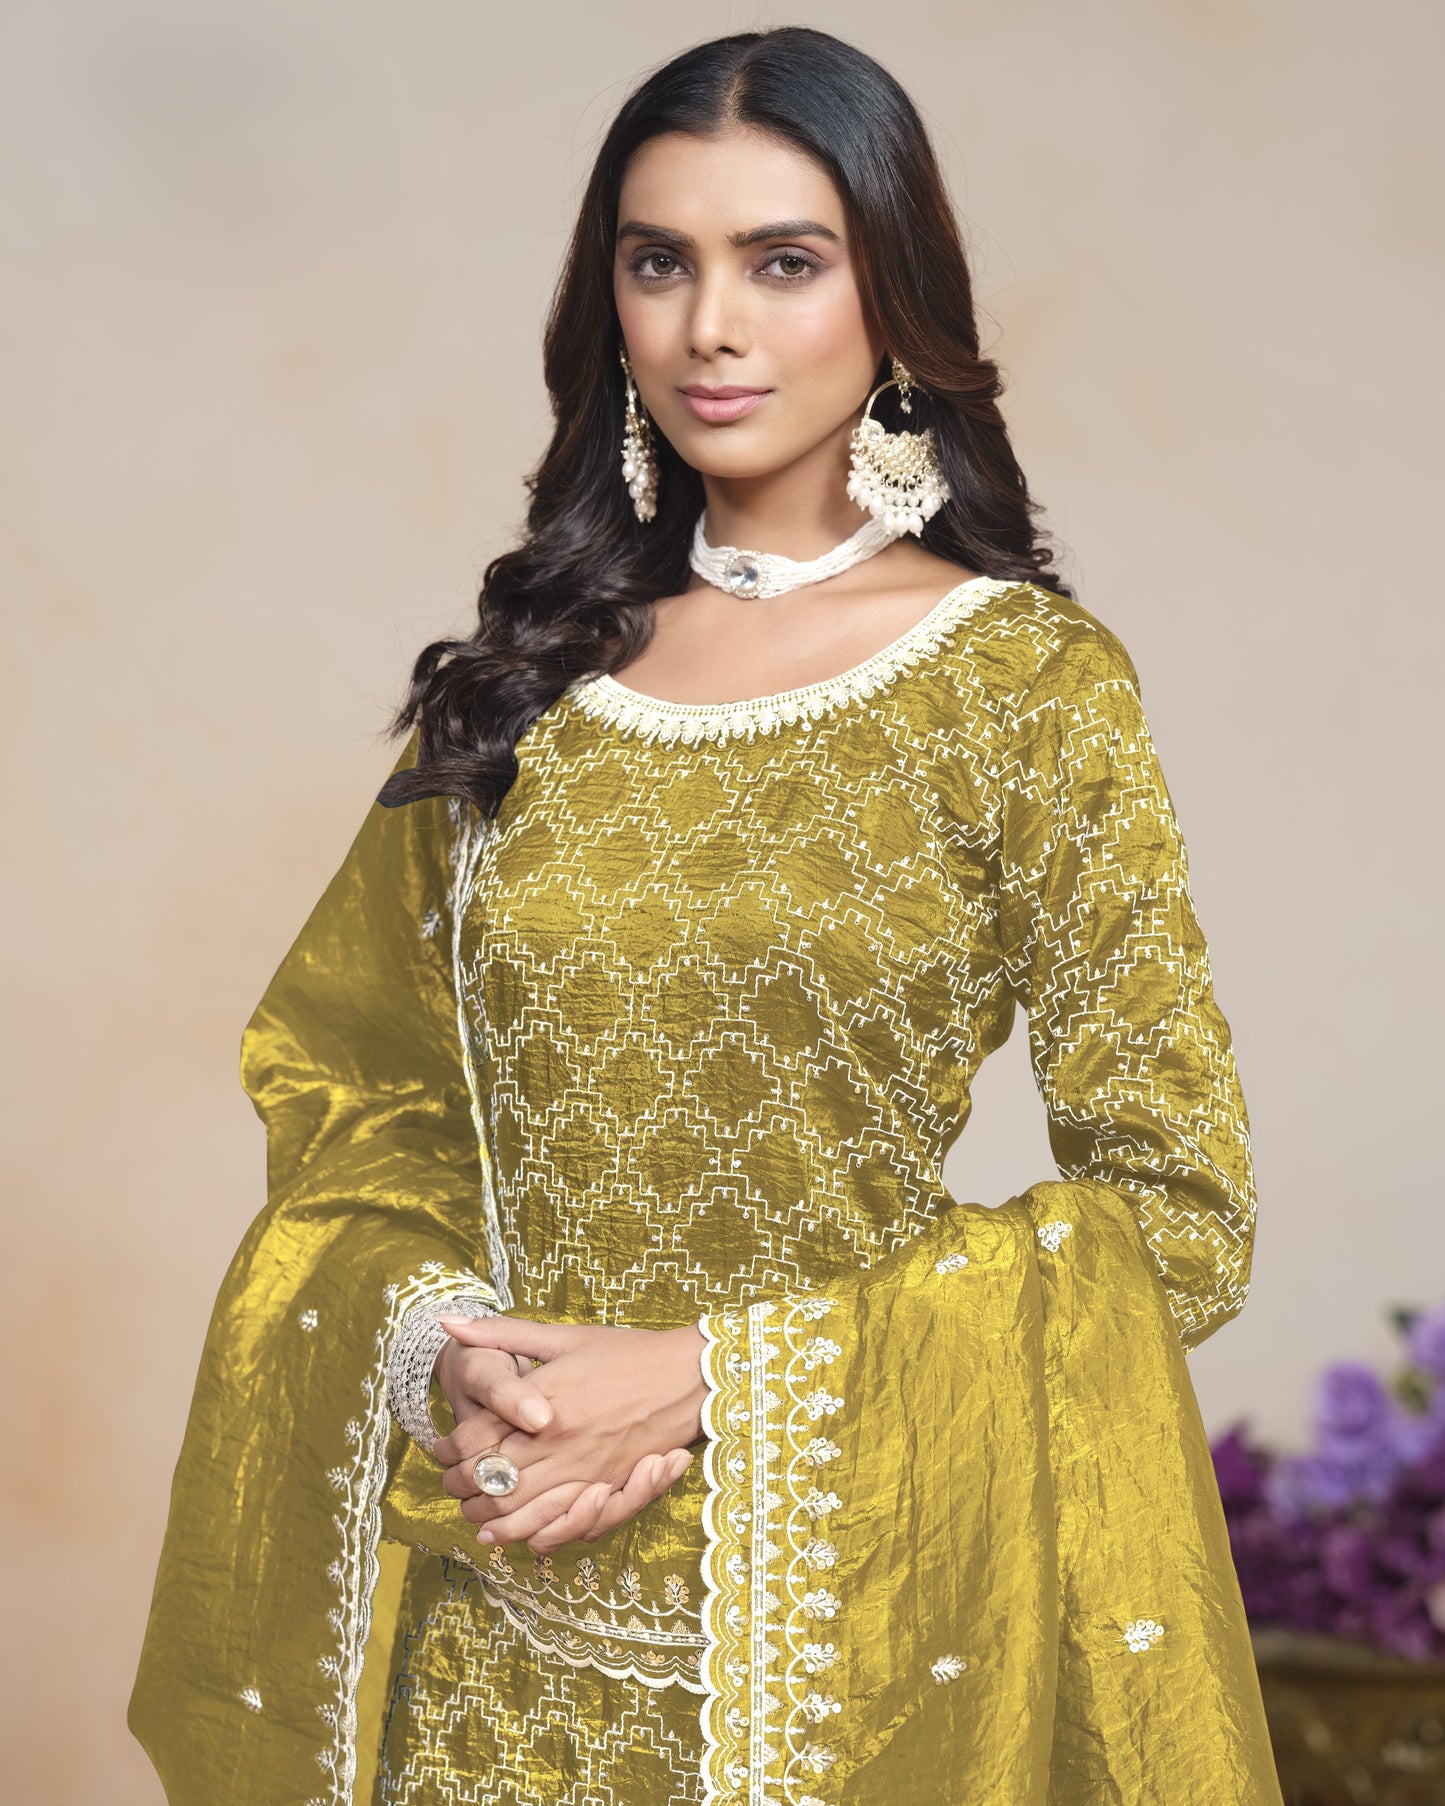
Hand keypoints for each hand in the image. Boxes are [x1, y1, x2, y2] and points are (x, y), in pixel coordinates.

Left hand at [434, 1314, 708, 1552]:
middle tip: (447, 1485)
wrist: (688, 1375)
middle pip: (491, 1479)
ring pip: (519, 1509)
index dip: (449, 1449)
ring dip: (487, 1517)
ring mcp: (584, 1470)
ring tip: (471, 1514)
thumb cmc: (626, 1351)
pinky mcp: (607, 1488)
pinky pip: (558, 1523)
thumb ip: (502, 1333)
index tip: (439, 1450)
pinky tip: (511, 1533)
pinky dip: (528, 1534)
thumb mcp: (563, 1336)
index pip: (476, 1438)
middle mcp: (559, 1442)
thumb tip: (448, 1321)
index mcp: (543, 1401)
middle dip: (460, 1487)